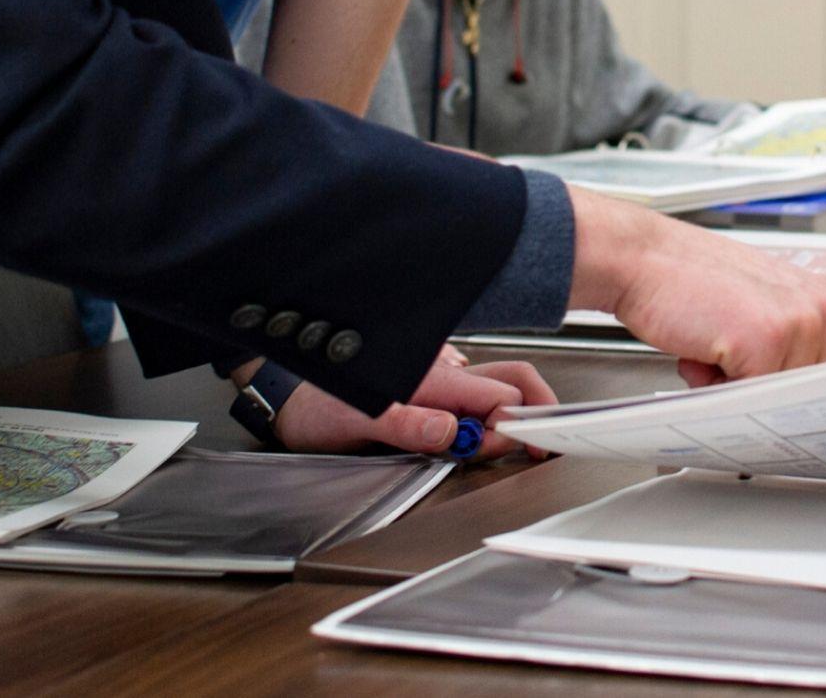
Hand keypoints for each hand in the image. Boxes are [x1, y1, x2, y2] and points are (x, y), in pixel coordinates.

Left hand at [261, 354, 555, 457]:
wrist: (285, 389)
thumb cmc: (315, 403)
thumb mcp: (357, 422)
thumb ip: (407, 424)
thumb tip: (453, 430)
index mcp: (432, 380)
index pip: (500, 397)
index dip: (518, 425)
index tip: (522, 449)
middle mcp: (441, 374)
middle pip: (512, 381)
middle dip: (536, 410)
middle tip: (540, 446)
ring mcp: (436, 379)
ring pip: (494, 387)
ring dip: (511, 414)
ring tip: (508, 444)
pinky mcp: (427, 387)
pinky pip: (470, 393)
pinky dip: (488, 412)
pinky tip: (478, 432)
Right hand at [569, 187, 825, 384]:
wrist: (644, 259)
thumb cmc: (695, 284)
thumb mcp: (765, 310)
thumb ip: (804, 350)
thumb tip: (825, 407)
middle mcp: (825, 308)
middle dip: (789, 404)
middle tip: (744, 376)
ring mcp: (801, 323)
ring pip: (794, 404)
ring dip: (747, 394)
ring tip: (719, 354)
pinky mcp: (767, 340)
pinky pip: (757, 402)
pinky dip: (723, 392)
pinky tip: (705, 354)